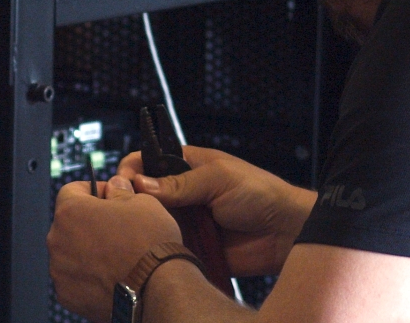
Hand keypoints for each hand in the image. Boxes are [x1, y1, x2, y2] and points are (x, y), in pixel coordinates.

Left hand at [47, 176, 181, 322]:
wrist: (158, 289)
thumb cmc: (150, 241)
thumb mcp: (142, 202)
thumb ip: (120, 191)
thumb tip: (114, 186)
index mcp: (70, 211)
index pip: (71, 191)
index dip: (93, 190)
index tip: (110, 197)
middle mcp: (57, 240)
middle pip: (69, 223)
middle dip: (88, 222)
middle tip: (116, 229)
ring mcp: (59, 270)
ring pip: (70, 252)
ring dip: (86, 250)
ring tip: (116, 257)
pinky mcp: (67, 295)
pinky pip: (74, 279)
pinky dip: (88, 276)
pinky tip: (111, 277)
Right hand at [118, 146, 316, 276]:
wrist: (286, 233)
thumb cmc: (261, 194)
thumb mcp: (219, 178)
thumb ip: (179, 182)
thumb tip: (140, 183)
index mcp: (188, 166)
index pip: (147, 162)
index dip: (131, 170)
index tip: (122, 181)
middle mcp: (183, 193)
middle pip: (144, 195)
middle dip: (133, 201)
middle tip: (127, 209)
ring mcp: (186, 221)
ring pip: (152, 222)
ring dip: (147, 225)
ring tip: (142, 229)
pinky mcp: (191, 246)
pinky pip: (167, 246)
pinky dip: (161, 247)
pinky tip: (157, 247)